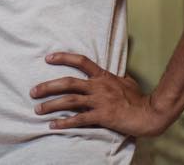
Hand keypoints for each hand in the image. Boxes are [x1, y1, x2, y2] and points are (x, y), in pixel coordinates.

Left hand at [30, 52, 172, 137]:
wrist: (150, 113)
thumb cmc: (140, 99)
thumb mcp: (128, 82)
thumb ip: (118, 78)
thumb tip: (118, 76)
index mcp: (103, 76)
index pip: (81, 61)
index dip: (63, 58)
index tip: (48, 58)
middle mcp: (99, 86)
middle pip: (68, 83)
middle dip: (48, 86)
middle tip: (33, 91)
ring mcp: (100, 101)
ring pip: (70, 100)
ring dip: (51, 105)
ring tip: (38, 109)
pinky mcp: (102, 116)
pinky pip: (79, 119)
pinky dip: (65, 122)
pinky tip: (53, 125)